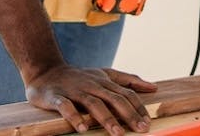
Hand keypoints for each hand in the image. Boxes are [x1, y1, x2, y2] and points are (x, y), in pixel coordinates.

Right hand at [25, 64, 157, 134]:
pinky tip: (83, 128)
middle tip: (141, 129)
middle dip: (129, 115)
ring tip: (118, 133)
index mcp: (104, 81)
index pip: (126, 93)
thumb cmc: (80, 77)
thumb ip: (128, 80)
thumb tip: (154, 87)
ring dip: (107, 118)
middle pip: (114, 99)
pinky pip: (66, 107)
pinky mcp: (56, 97)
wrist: (46, 71)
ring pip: (94, 104)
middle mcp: (92, 85)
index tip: (148, 122)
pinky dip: (75, 117)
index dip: (138, 107)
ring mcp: (75, 91)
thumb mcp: (105, 74)